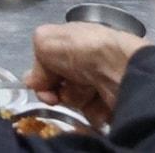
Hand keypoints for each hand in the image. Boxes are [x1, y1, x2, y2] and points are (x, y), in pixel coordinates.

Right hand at [24, 22, 149, 127]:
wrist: (120, 68)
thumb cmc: (83, 49)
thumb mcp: (44, 40)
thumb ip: (35, 59)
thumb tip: (33, 81)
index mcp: (74, 42)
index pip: (49, 62)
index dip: (42, 74)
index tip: (40, 83)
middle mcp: (87, 61)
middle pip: (60, 84)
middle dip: (57, 90)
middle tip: (61, 89)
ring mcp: (101, 82)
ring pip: (75, 100)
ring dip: (76, 98)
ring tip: (87, 91)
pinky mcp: (113, 103)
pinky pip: (93, 114)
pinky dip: (92, 111)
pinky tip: (97, 101)